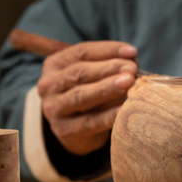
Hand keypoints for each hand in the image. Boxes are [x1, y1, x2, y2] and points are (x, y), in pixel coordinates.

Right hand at [37, 41, 138, 155]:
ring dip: (107, 88)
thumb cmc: (90, 96)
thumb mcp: (94, 77)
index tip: (132, 51)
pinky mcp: (66, 130)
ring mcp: (55, 109)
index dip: (108, 50)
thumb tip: (132, 58)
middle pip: (80, 72)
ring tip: (129, 82)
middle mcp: (49, 85)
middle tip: (132, 68)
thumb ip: (110, 65)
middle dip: (109, 68)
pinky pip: (90, 122)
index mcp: (55, 65)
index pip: (82, 52)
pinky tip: (124, 110)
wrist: (76, 131)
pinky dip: (108, 115)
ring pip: (81, 96)